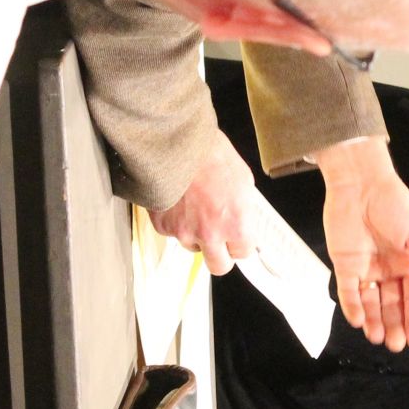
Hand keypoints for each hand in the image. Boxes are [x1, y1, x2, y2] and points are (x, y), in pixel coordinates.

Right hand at [147, 129, 258, 275]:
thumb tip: (246, 220)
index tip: (239, 237)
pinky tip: (179, 200)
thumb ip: (244, 209)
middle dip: (221, 254)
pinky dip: (176, 220)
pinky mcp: (162, 225)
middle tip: (219, 238)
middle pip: (219, 266)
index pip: (244, 252)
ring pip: (193, 247)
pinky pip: (173, 232)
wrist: (176, 142)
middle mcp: (210, 234)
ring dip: (196, 234)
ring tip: (195, 206)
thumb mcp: (243, 180)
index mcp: (235, 224)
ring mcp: (183, 232)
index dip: (241, 243)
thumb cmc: (212, 154)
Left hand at [316, 138, 408, 351]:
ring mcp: (366, 268)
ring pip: (371, 302)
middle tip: (396, 345)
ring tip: (379, 338)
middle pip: (393, 304)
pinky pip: (349, 292)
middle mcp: (389, 269)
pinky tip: (359, 322)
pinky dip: (353, 308)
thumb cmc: (395, 204)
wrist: (361, 183)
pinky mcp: (345, 264)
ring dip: (375, 321)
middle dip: (395, 325)